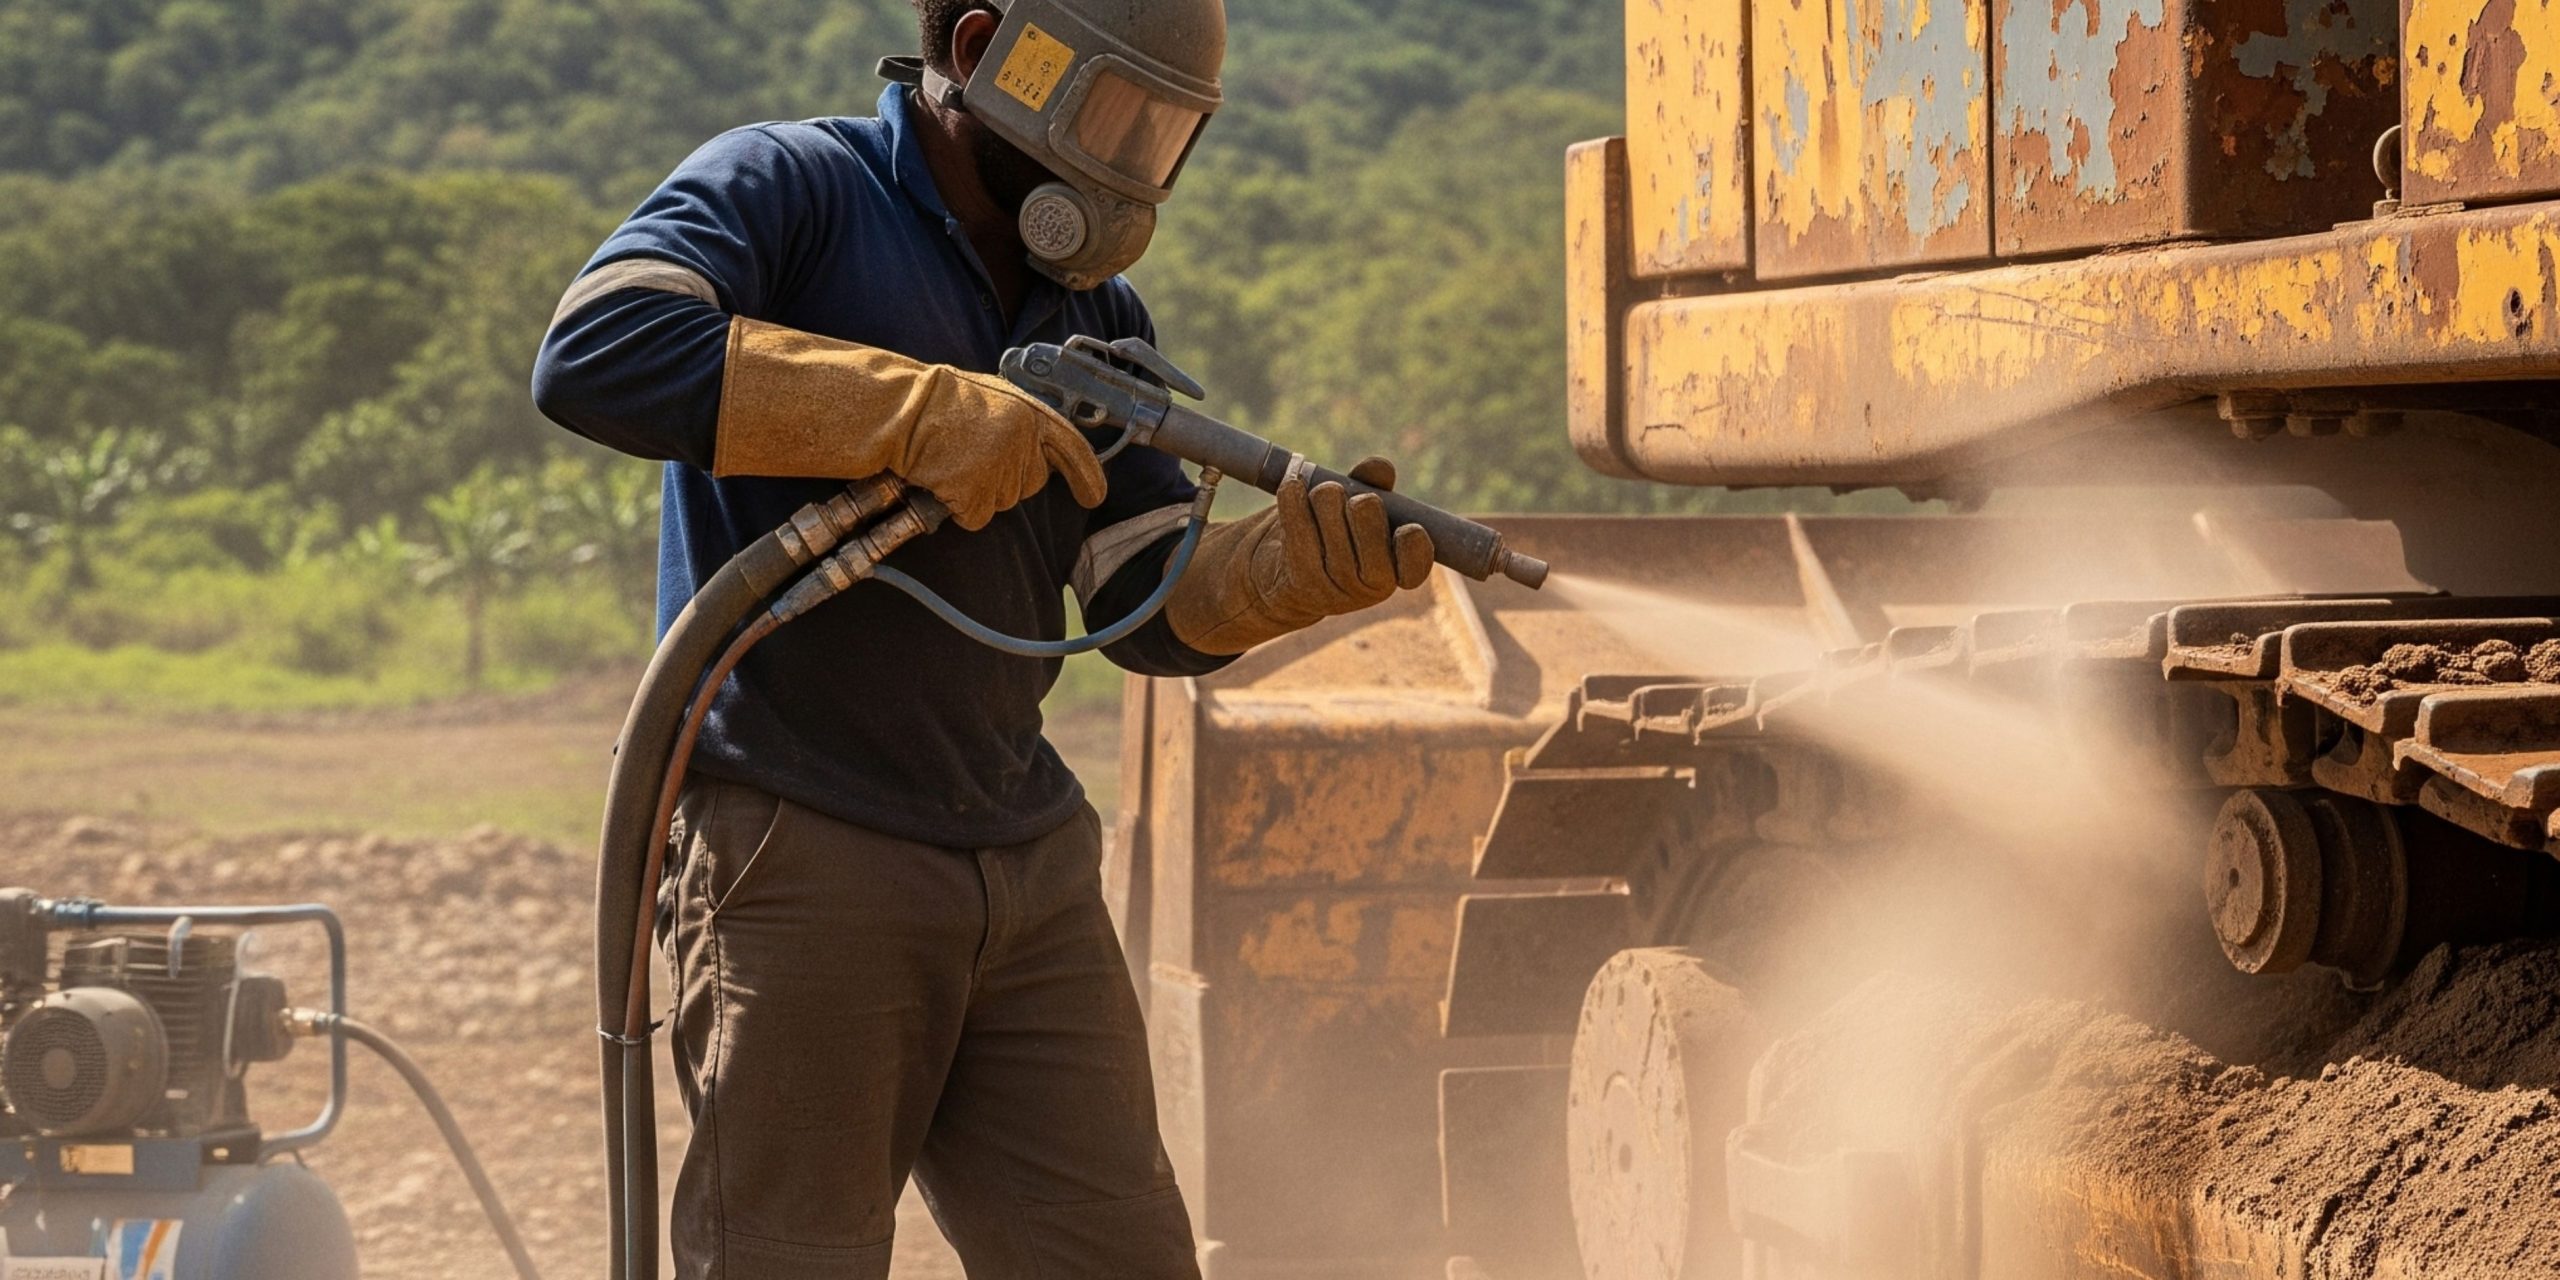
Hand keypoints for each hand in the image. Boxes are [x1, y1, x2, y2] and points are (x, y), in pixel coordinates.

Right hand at [896, 368, 1107, 530]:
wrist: (901, 408)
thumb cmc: (939, 402)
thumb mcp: (994, 398)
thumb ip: (1023, 422)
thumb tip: (1042, 450)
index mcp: (1031, 412)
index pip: (1072, 447)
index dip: (1087, 475)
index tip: (1094, 497)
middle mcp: (1023, 440)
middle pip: (1030, 483)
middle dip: (1006, 477)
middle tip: (971, 452)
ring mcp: (1000, 467)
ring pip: (1003, 502)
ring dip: (979, 490)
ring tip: (951, 458)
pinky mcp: (976, 491)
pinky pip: (976, 516)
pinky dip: (958, 507)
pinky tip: (942, 477)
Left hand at [1166, 454, 1435, 654]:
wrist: (1280, 577)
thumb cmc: (1332, 536)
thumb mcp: (1359, 511)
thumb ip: (1376, 487)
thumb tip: (1381, 469)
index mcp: (1398, 572)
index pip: (1417, 558)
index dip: (1413, 540)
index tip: (1405, 528)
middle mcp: (1372, 586)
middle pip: (1366, 508)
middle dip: (1354, 494)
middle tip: (1346, 504)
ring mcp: (1337, 584)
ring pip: (1329, 501)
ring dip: (1321, 492)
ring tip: (1316, 505)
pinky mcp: (1302, 578)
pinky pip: (1297, 517)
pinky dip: (1293, 494)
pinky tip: (1292, 488)